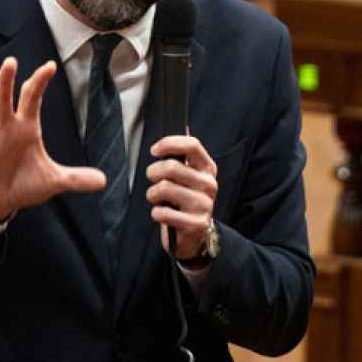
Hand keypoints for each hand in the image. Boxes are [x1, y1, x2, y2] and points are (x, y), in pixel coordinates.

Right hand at [0, 57, 105, 223]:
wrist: (0, 203)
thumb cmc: (24, 183)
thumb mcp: (53, 180)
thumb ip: (76, 178)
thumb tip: (103, 180)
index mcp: (25, 128)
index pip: (31, 98)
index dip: (39, 81)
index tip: (50, 65)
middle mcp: (5, 130)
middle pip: (3, 100)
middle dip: (5, 81)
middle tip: (11, 62)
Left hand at [145, 135, 217, 258]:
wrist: (196, 236)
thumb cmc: (186, 200)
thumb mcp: (190, 175)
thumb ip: (185, 154)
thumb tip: (183, 125)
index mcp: (208, 168)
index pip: (192, 145)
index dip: (169, 144)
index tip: (154, 151)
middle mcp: (209, 184)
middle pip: (172, 167)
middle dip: (153, 172)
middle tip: (152, 179)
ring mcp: (205, 205)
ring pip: (164, 188)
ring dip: (152, 194)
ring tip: (156, 199)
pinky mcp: (196, 224)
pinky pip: (163, 213)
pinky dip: (156, 214)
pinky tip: (162, 215)